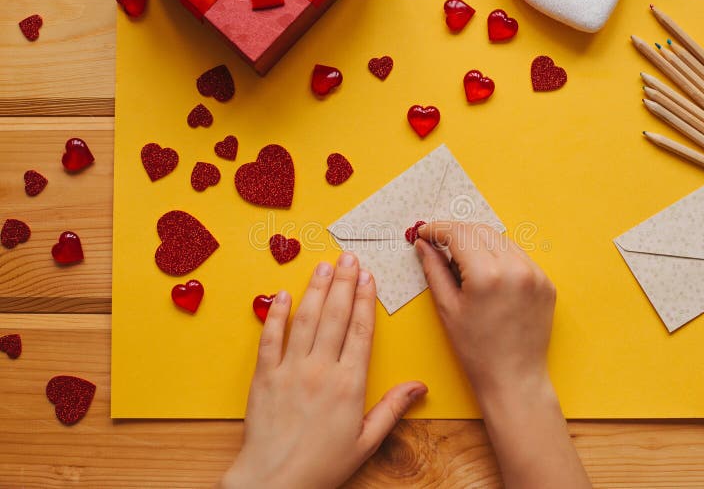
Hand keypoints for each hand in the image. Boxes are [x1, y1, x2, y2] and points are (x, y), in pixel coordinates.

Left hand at [222, 253, 426, 488]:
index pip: (359, 330)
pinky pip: (270, 337)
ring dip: (315, 289)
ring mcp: (290, 370)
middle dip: (343, 282)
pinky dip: (276, 313)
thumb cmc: (322, 465)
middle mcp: (320, 369)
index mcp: (349, 384)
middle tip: (347, 257)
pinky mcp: (264, 376)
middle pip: (334, 315)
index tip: (368, 276)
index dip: (364, 299)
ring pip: (305, 319)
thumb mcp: (366, 441)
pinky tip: (283, 293)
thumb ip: (392, 409)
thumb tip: (419, 386)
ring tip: (323, 265)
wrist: (275, 482)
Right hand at [415, 222, 555, 399]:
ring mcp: (535, 274)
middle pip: (479, 230)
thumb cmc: (476, 350)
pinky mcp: (546, 282)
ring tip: (462, 262)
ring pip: (500, 239)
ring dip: (478, 242)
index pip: (458, 233)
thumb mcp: (447, 308)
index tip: (424, 232)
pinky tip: (486, 273)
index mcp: (486, 274)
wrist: (514, 378)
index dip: (437, 229)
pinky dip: (499, 256)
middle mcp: (515, 267)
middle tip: (438, 244)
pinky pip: (518, 256)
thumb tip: (423, 244)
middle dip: (456, 233)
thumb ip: (434, 269)